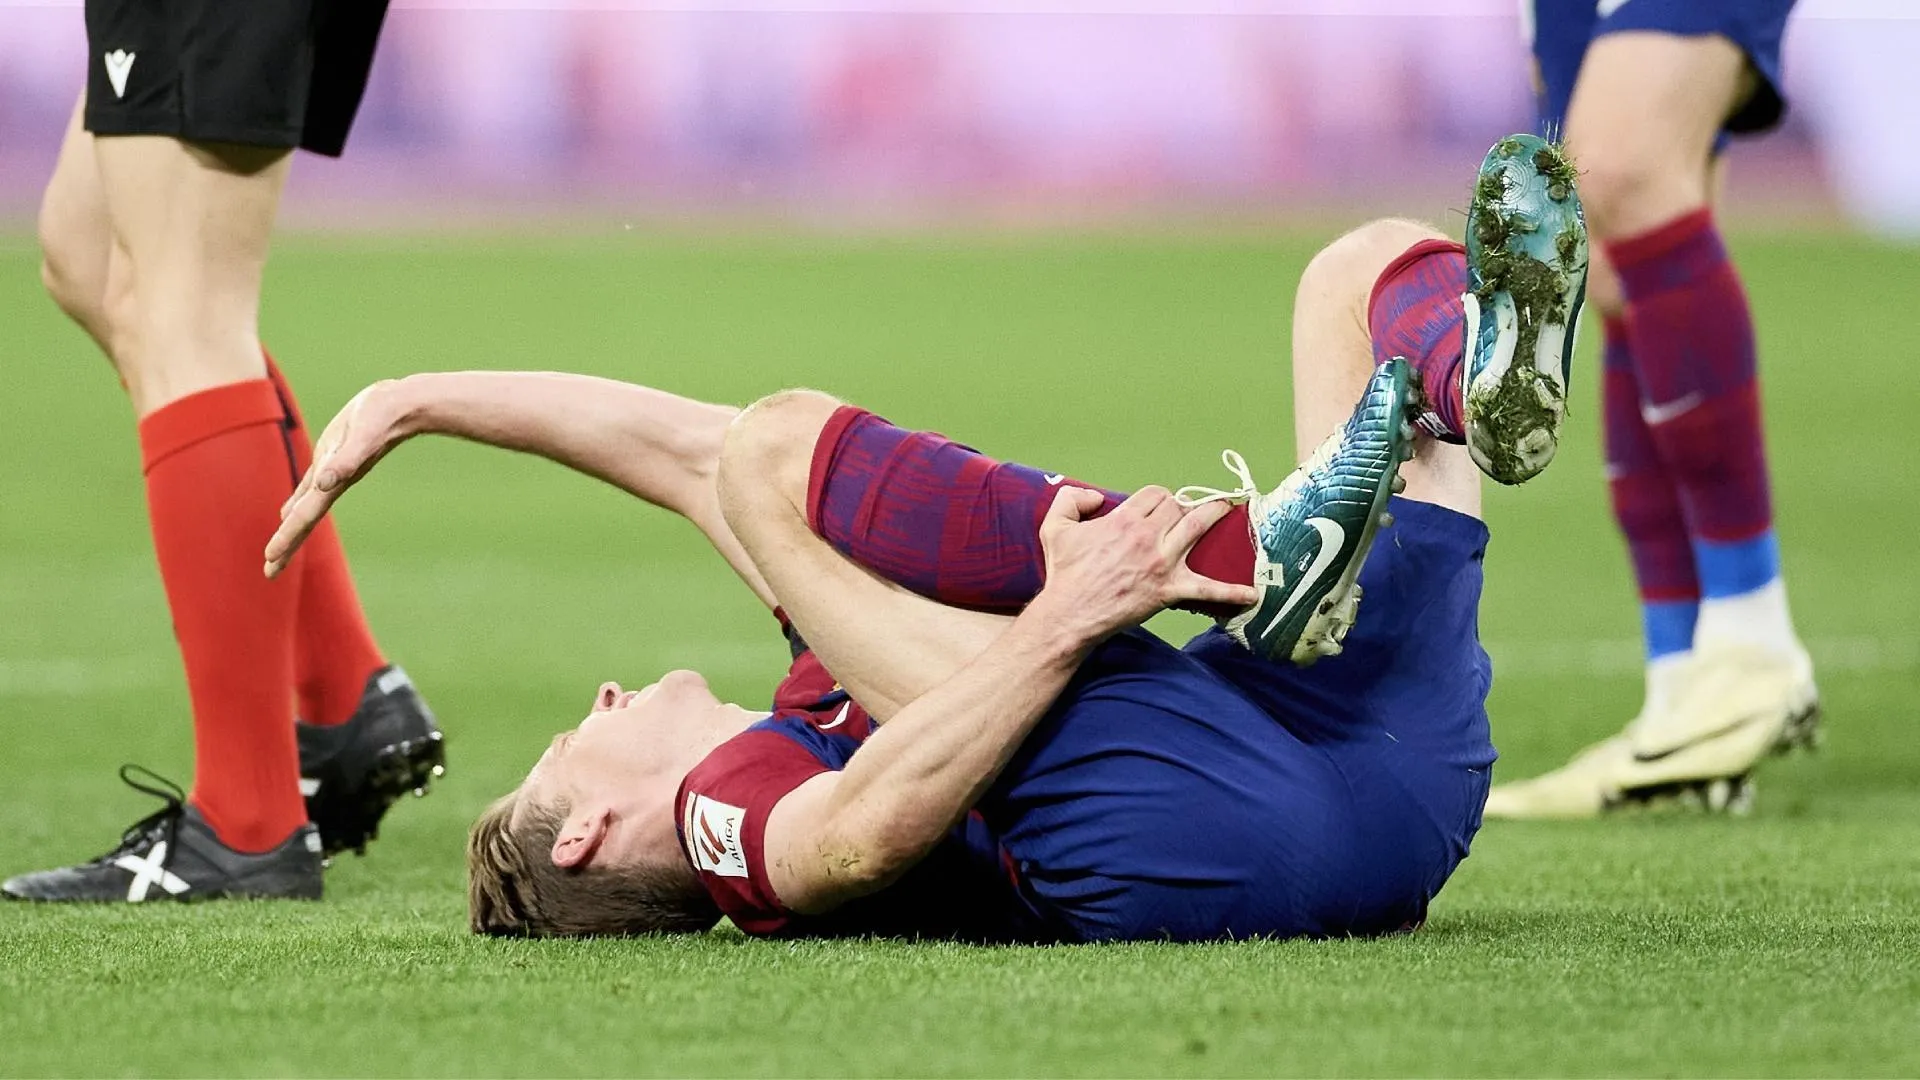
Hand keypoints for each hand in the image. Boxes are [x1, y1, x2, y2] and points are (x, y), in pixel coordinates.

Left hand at [263, 379, 409, 577]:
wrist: (404, 406)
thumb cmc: (383, 417)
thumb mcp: (363, 436)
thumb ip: (346, 460)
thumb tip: (325, 481)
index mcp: (335, 482)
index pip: (305, 516)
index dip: (287, 537)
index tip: (270, 560)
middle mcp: (332, 483)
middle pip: (304, 521)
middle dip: (287, 546)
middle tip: (269, 573)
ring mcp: (332, 473)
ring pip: (305, 509)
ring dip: (291, 531)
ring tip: (277, 552)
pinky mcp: (332, 459)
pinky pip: (310, 490)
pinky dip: (297, 504)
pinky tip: (288, 513)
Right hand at [1033, 486, 1256, 643]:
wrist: (1070, 613)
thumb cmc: (1064, 573)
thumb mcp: (1055, 527)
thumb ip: (1072, 499)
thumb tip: (1096, 496)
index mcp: (1123, 520)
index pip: (1154, 495)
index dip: (1157, 498)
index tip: (1155, 508)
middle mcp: (1148, 537)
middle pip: (1177, 507)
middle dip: (1180, 506)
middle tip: (1182, 514)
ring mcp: (1163, 563)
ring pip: (1198, 528)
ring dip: (1215, 515)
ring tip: (1229, 510)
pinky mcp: (1170, 590)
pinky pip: (1207, 590)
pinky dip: (1231, 592)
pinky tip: (1252, 594)